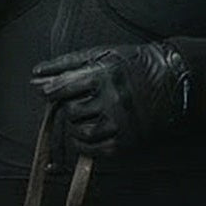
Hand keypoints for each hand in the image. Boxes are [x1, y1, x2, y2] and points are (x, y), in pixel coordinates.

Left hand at [31, 42, 191, 156]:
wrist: (171, 82)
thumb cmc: (130, 63)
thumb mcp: (100, 55)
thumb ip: (66, 64)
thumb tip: (35, 75)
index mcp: (103, 75)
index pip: (62, 89)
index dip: (52, 92)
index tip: (50, 92)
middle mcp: (112, 100)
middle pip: (70, 111)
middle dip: (70, 107)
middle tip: (80, 100)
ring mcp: (120, 123)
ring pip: (78, 132)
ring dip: (76, 125)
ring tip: (89, 114)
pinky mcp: (126, 142)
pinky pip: (91, 150)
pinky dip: (84, 144)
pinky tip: (90, 132)